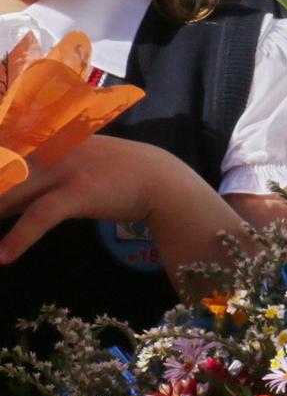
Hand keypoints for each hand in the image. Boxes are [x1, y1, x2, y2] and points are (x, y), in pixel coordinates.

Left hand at [0, 135, 245, 277]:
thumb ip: (38, 177)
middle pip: (1, 173)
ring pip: (11, 193)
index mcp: (43, 139)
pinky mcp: (77, 193)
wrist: (161, 180)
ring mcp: (63, 169)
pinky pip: (39, 216)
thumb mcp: (72, 164)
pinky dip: (19, 238)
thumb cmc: (115, 173)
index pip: (2, 152)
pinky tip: (3, 256)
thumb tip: (7, 199)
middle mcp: (48, 149)